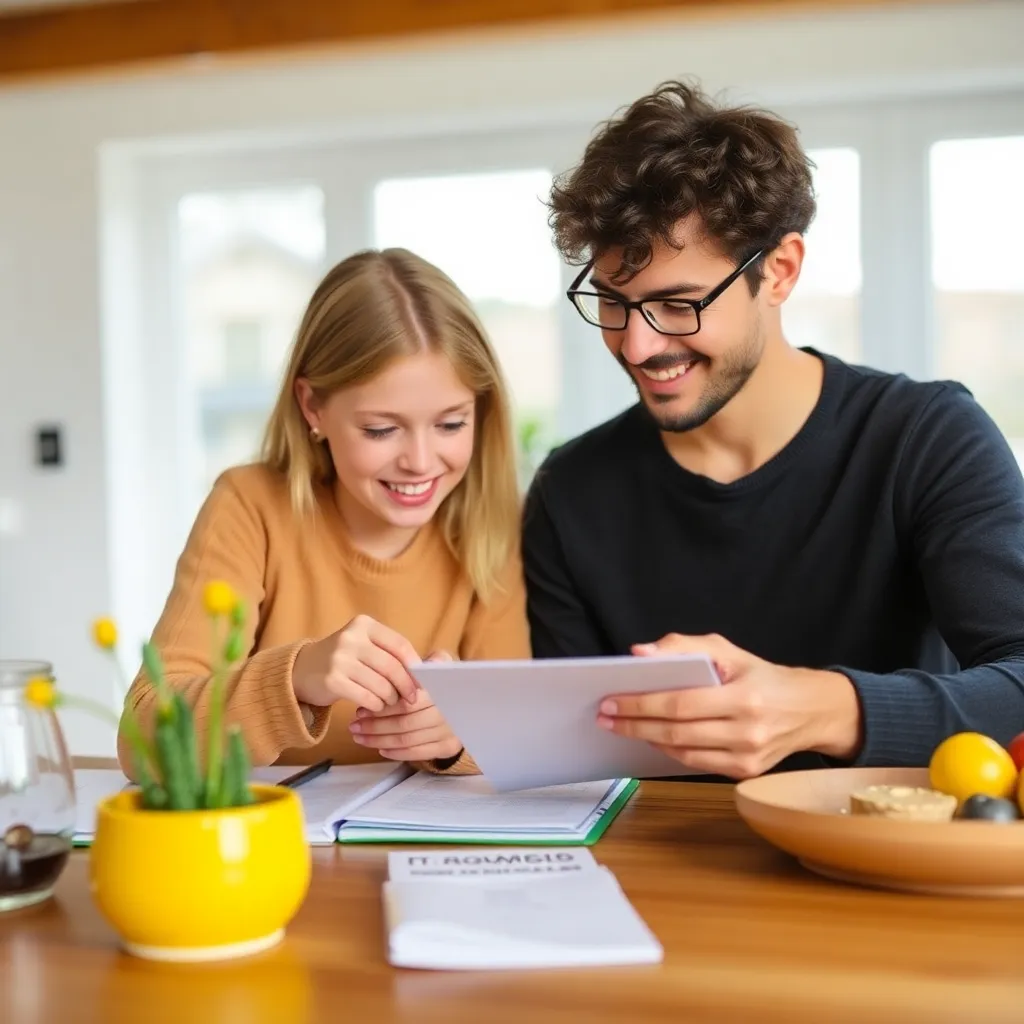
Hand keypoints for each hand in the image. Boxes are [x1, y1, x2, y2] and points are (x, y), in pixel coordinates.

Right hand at [291, 614, 419, 711]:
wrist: (302, 670)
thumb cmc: (343, 659)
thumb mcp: (363, 646)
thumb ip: (388, 653)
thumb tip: (421, 673)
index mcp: (364, 624)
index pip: (399, 645)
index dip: (414, 665)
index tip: (423, 680)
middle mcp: (351, 638)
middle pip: (392, 666)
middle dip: (406, 686)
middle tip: (412, 698)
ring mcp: (339, 659)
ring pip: (380, 685)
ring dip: (391, 698)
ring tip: (390, 701)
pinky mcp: (332, 680)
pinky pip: (366, 697)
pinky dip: (376, 705)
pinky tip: (376, 706)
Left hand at [348, 650, 463, 761]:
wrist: (469, 700)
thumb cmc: (443, 681)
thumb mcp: (440, 664)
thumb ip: (429, 661)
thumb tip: (424, 664)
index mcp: (444, 692)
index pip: (408, 704)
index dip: (383, 708)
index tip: (361, 709)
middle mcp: (450, 714)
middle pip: (405, 724)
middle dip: (376, 726)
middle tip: (355, 725)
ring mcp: (450, 732)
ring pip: (408, 740)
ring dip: (380, 740)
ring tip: (360, 736)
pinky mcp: (449, 747)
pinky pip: (419, 753)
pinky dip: (397, 753)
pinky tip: (380, 748)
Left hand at [596, 633, 861, 778]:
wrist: (810, 710)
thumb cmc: (760, 676)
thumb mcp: (728, 650)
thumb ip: (683, 646)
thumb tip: (641, 653)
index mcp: (744, 698)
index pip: (680, 704)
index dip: (641, 704)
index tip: (611, 701)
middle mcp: (748, 732)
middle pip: (677, 732)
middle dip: (635, 724)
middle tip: (605, 717)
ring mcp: (748, 758)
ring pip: (683, 752)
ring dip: (647, 740)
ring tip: (621, 727)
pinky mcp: (745, 772)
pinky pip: (696, 763)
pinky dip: (670, 751)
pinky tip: (652, 738)